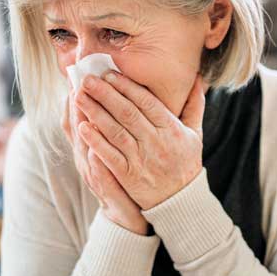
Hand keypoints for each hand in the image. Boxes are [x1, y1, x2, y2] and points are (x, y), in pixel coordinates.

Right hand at [62, 90, 147, 234]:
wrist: (126, 214)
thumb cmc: (123, 175)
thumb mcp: (114, 148)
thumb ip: (112, 122)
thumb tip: (112, 94)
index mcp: (89, 143)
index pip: (78, 115)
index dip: (74, 96)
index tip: (76, 74)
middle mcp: (86, 155)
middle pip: (77, 125)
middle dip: (76, 102)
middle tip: (77, 80)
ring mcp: (93, 172)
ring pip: (84, 145)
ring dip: (82, 124)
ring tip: (81, 103)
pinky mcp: (105, 189)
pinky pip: (98, 173)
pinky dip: (96, 161)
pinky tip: (94, 149)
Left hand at [75, 72, 204, 209]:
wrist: (181, 201)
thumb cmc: (185, 162)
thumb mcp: (195, 133)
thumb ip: (193, 105)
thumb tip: (197, 78)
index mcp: (171, 129)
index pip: (146, 102)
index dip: (126, 87)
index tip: (108, 73)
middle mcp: (155, 142)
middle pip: (127, 113)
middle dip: (105, 94)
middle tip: (87, 79)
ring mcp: (141, 159)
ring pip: (115, 132)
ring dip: (95, 113)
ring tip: (79, 97)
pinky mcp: (128, 176)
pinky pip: (109, 156)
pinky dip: (96, 141)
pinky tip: (83, 127)